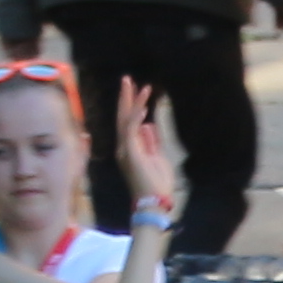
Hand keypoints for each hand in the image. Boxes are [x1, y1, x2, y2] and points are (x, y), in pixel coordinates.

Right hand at [114, 83, 180, 225]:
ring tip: (135, 84)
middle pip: (123, 117)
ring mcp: (125, 149)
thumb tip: (149, 125)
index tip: (138, 91)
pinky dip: (136, 114)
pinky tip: (143, 102)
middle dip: (126, 97)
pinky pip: (131, 128)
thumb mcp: (158, 158)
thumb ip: (152, 142)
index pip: (130, 122)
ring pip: (126, 119)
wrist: (154, 202)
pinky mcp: (130, 151)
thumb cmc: (157, 185)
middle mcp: (125, 147)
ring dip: (132, 100)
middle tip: (127, 79)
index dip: (133, 105)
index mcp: (131, 149)